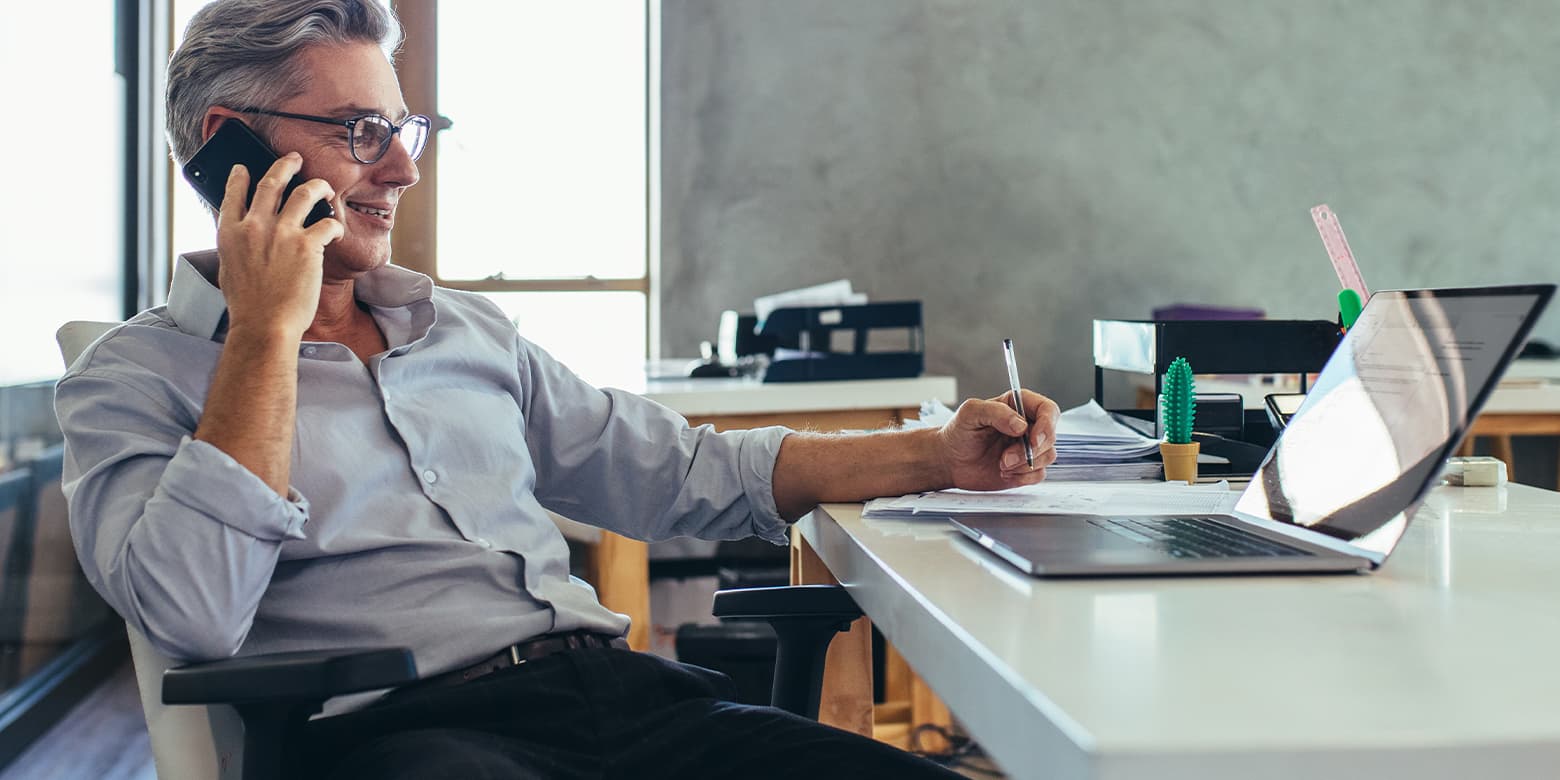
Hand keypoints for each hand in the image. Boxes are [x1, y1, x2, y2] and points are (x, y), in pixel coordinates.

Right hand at [215, 153, 343, 339]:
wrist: (265, 325)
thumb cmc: (248, 306)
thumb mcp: (229, 269)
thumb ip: (236, 246)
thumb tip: (242, 235)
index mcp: (230, 233)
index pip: (233, 193)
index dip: (239, 177)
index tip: (245, 168)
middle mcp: (254, 226)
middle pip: (271, 182)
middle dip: (284, 165)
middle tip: (294, 159)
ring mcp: (282, 233)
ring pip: (304, 193)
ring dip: (318, 186)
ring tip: (325, 187)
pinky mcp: (308, 245)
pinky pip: (327, 223)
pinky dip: (335, 226)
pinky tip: (338, 233)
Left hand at [935, 389, 1059, 490]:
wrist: (949, 461)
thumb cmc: (958, 432)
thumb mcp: (970, 413)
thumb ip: (996, 412)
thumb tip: (1021, 425)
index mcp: (1018, 406)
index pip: (1048, 410)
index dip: (1047, 425)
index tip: (1033, 440)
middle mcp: (1028, 426)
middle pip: (1050, 436)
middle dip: (1030, 451)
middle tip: (1006, 458)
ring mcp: (1028, 448)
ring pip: (1048, 456)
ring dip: (1024, 464)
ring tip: (1001, 464)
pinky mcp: (1026, 468)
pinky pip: (1039, 474)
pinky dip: (1023, 477)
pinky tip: (1004, 473)